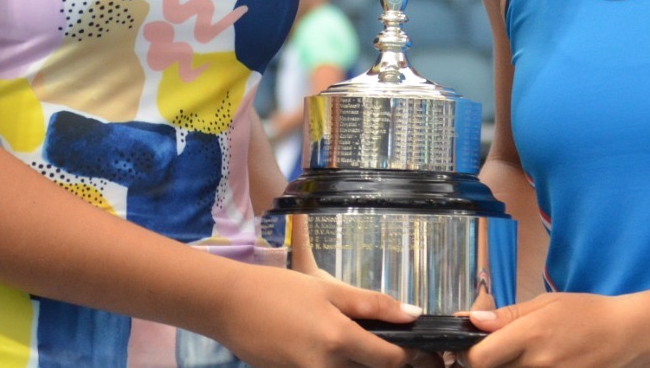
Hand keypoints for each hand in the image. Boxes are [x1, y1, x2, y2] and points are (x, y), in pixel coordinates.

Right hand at [212, 266, 423, 367]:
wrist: (227, 305)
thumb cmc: (278, 289)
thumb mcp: (327, 289)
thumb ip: (371, 304)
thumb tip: (413, 315)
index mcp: (338, 339)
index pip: (388, 359)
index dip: (410, 355)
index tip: (422, 348)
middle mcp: (325, 367)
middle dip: (387, 363)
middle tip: (399, 348)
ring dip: (361, 364)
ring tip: (363, 345)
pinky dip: (337, 366)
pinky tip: (336, 350)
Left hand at [456, 292, 649, 367]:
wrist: (628, 337)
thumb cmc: (588, 314)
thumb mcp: (547, 304)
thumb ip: (508, 316)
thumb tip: (472, 320)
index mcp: (530, 336)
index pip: (479, 358)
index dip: (468, 353)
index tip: (469, 344)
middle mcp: (537, 365)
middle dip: (486, 361)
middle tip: (496, 349)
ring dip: (505, 367)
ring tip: (521, 355)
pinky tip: (536, 363)